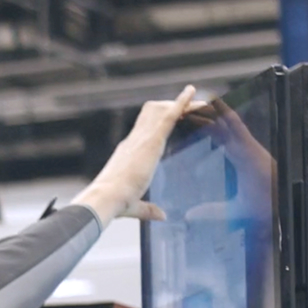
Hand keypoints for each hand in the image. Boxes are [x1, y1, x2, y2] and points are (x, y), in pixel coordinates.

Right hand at [71, 85, 200, 225]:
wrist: (105, 198)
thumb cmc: (114, 203)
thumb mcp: (135, 206)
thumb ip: (149, 209)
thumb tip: (162, 216)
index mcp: (129, 153)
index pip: (145, 131)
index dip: (160, 123)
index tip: (173, 120)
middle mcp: (134, 140)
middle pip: (153, 113)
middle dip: (173, 108)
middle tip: (194, 109)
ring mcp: (142, 137)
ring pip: (162, 109)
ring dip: (180, 104)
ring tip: (202, 103)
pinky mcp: (151, 140)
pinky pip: (170, 115)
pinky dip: (182, 102)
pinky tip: (192, 92)